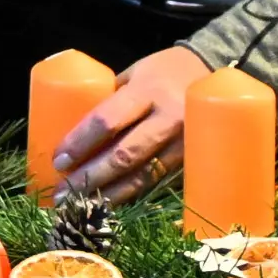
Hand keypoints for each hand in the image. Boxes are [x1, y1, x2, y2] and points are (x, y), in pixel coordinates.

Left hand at [50, 42, 208, 203]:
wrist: (218, 75)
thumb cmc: (166, 71)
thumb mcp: (135, 73)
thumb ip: (111, 99)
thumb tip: (73, 129)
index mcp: (148, 90)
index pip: (107, 120)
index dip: (80, 143)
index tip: (58, 160)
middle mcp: (169, 118)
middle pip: (124, 155)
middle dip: (90, 176)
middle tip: (62, 192)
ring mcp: (186, 143)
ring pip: (143, 176)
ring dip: (109, 194)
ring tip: (79, 205)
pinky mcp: (195, 160)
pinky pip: (160, 182)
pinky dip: (133, 195)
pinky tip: (111, 206)